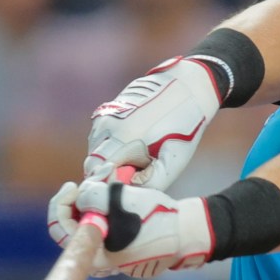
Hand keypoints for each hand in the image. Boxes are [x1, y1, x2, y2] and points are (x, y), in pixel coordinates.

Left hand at [47, 177, 213, 277]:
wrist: (185, 231)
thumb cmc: (157, 219)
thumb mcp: (123, 202)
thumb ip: (93, 197)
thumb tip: (79, 196)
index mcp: (96, 256)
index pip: (61, 231)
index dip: (61, 205)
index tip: (74, 187)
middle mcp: (97, 259)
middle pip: (70, 226)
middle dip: (75, 200)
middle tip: (83, 183)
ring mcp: (106, 252)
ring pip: (83, 222)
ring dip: (88, 199)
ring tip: (104, 181)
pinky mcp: (115, 243)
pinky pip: (96, 223)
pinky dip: (98, 205)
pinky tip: (110, 189)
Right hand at [85, 57, 220, 190]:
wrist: (188, 87)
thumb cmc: (184, 127)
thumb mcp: (173, 161)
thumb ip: (150, 182)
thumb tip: (126, 191)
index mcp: (121, 137)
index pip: (94, 172)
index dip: (107, 183)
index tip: (128, 184)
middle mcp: (106, 124)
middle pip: (92, 162)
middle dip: (109, 172)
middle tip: (136, 171)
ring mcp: (104, 114)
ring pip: (95, 148)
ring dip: (110, 157)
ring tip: (139, 155)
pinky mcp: (107, 109)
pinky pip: (100, 135)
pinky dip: (111, 144)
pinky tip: (135, 141)